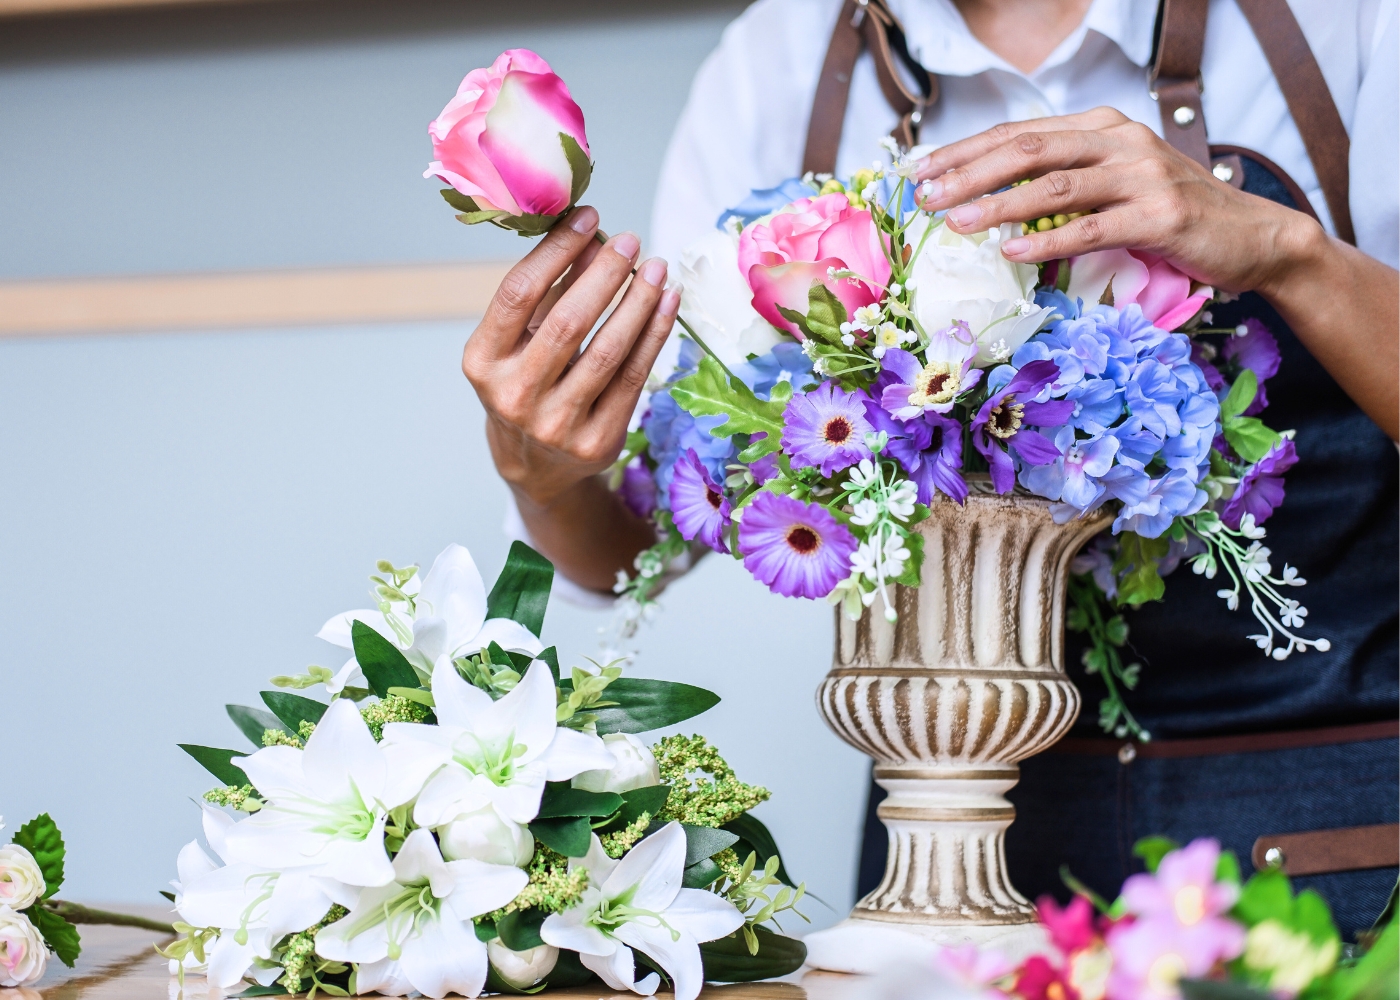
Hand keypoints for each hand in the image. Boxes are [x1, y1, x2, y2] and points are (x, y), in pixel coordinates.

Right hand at [463, 205, 678, 510]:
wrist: (535, 465)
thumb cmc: (526, 384)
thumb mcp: (521, 339)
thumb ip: (551, 289)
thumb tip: (590, 236)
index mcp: (483, 362)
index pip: (518, 294)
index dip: (556, 250)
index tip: (588, 217)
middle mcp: (514, 395)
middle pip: (568, 322)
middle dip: (605, 275)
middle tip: (631, 241)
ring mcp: (555, 424)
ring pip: (608, 351)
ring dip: (639, 302)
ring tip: (657, 268)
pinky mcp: (595, 440)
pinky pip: (633, 377)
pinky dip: (654, 335)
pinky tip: (667, 303)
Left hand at [914, 107, 1398, 439]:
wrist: (1253, 236)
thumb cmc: (1169, 216)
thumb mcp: (1114, 185)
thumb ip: (1064, 183)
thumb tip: (987, 200)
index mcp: (1101, 127)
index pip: (1019, 133)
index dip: (964, 151)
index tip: (919, 171)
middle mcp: (1120, 142)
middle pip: (1029, 150)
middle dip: (970, 173)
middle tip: (926, 195)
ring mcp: (1143, 175)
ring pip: (1055, 186)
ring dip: (999, 205)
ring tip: (957, 223)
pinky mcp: (1160, 215)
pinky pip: (1092, 227)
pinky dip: (1048, 241)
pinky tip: (1010, 251)